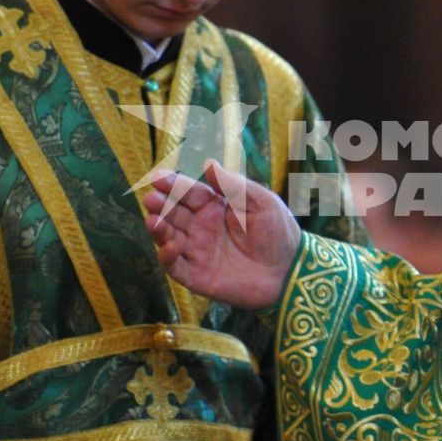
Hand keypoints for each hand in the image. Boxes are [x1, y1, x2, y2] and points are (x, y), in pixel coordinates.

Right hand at [144, 160, 300, 309]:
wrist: (290, 271)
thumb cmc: (279, 233)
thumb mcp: (261, 202)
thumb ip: (234, 185)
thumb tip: (208, 164)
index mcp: (215, 207)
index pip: (188, 193)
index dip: (173, 185)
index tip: (157, 177)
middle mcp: (202, 227)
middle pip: (174, 213)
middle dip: (160, 205)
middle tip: (151, 200)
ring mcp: (198, 251)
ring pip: (168, 238)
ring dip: (158, 229)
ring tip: (155, 221)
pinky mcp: (197, 276)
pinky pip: (175, 266)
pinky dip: (167, 257)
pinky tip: (169, 246)